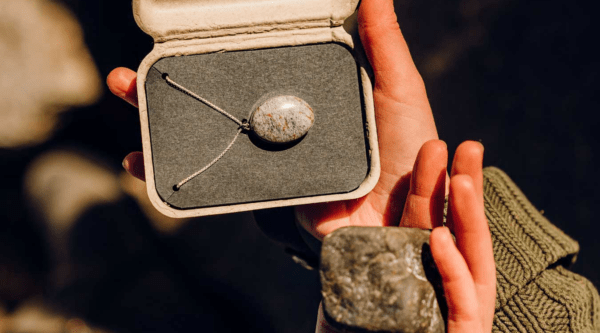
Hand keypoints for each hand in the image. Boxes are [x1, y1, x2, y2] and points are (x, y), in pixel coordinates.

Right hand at [106, 0, 439, 228]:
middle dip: (167, 86)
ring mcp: (266, 158)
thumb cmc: (408, 150)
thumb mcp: (399, 90)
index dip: (212, 53)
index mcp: (305, 96)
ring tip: (124, 98)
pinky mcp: (263, 190)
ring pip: (203, 136)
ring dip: (157, 123)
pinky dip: (173, 175)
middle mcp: (278, 124)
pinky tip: (142, 164)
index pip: (249, 67)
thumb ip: (384, 46)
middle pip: (214, 99)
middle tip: (132, 71)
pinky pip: (212, 180)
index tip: (181, 38)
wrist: (399, 216)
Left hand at [316, 140, 495, 332]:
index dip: (438, 186)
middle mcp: (434, 286)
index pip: (430, 221)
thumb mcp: (342, 277)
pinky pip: (463, 306)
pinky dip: (454, 273)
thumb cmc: (346, 328)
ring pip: (469, 263)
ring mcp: (449, 314)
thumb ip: (336, 239)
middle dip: (464, 189)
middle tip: (470, 146)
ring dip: (468, 220)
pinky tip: (443, 239)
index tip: (442, 148)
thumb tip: (316, 192)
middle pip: (456, 232)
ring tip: (465, 179)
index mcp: (412, 268)